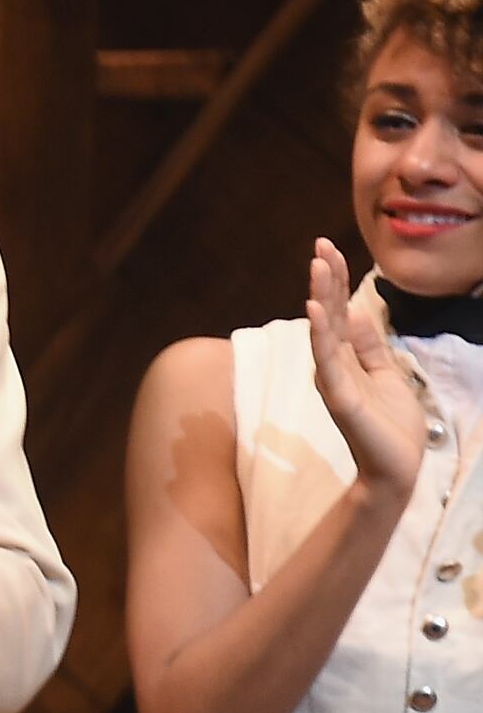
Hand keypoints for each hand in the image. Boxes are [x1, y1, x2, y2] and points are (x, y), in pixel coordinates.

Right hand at [309, 237, 427, 499]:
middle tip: (321, 245)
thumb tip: (359, 312)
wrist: (396, 468)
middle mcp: (335, 364)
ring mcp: (335, 379)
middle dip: (327, 279)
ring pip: (325, 330)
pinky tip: (317, 310)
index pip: (341, 311)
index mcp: (348, 357)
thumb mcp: (385, 374)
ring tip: (318, 266)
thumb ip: (369, 346)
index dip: (336, 281)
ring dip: (322, 297)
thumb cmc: (391, 425)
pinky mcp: (340, 397)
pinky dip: (321, 333)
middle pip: (331, 313)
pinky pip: (328, 360)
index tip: (329, 249)